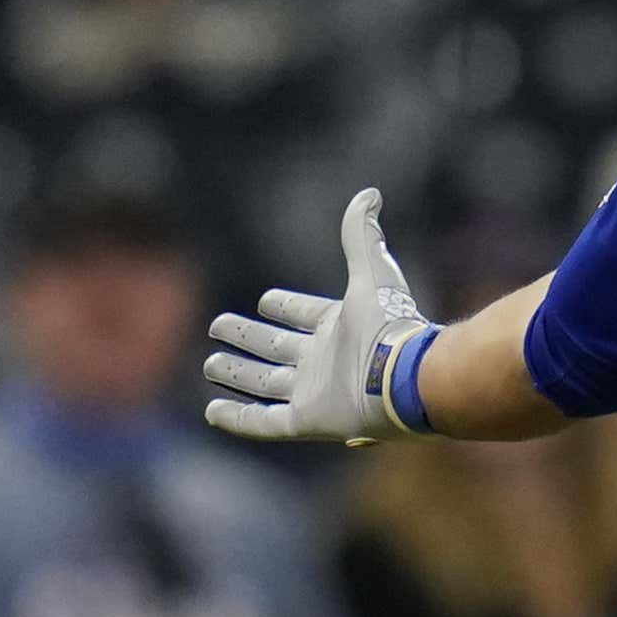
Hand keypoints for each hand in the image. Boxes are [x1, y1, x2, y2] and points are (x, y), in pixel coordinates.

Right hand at [205, 189, 430, 444]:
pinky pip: (264, 423)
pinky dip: (238, 417)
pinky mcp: (307, 420)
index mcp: (339, 327)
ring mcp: (314, 392)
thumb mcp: (372, 272)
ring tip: (210, 363)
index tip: (264, 300)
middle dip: (248, 338)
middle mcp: (323, 361)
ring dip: (237, 374)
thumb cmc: (390, 325)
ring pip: (265, 383)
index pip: (305, 315)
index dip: (286, 306)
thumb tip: (368, 193)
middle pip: (278, 349)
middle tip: (218, 326)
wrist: (406, 376)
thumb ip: (362, 235)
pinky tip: (212, 410)